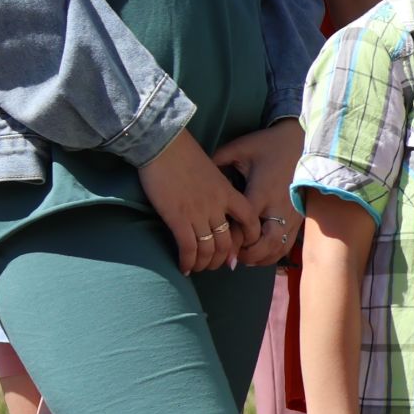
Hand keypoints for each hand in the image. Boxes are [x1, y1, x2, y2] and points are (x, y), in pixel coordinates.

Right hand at [138, 128, 257, 274]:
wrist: (164, 145)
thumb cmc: (184, 154)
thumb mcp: (211, 170)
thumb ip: (216, 188)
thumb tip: (213, 202)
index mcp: (227, 192)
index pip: (249, 220)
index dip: (248, 237)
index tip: (240, 247)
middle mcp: (217, 205)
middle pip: (228, 242)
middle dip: (222, 259)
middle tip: (214, 265)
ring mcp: (198, 213)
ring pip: (208, 249)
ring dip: (204, 263)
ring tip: (198, 268)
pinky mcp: (178, 218)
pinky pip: (188, 248)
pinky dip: (187, 261)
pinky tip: (183, 267)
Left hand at [214, 120, 303, 266]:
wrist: (302, 140)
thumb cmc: (269, 144)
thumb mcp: (241, 148)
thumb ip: (218, 159)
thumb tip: (196, 169)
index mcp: (261, 192)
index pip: (245, 225)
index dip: (232, 239)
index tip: (217, 242)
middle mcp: (278, 207)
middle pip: (263, 243)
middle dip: (245, 254)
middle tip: (229, 255)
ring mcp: (291, 215)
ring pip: (276, 248)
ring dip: (258, 257)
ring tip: (243, 257)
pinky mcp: (299, 218)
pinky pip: (286, 245)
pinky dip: (272, 254)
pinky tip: (259, 253)